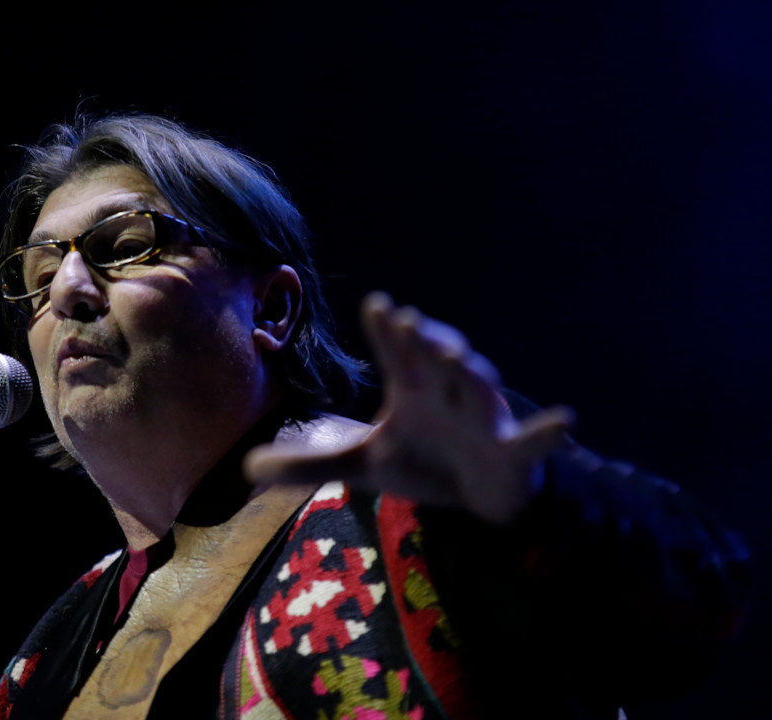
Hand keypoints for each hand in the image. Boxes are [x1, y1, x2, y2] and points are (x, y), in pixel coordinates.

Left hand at [246, 292, 573, 523]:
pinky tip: (565, 418)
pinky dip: (546, 430)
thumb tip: (247, 467)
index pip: (397, 356)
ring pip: (478, 391)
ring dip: (471, 374)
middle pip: (436, 363)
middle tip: (413, 322)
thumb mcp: (360, 468)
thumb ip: (308, 464)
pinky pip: (531, 440)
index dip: (389, 333)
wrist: (472, 496)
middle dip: (426, 343)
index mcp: (411, 392)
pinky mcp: (509, 451)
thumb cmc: (422, 464)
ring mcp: (480, 420)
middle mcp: (446, 396)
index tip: (379, 305)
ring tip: (462, 357)